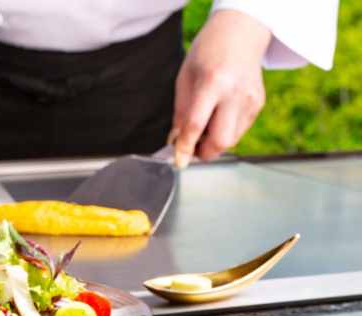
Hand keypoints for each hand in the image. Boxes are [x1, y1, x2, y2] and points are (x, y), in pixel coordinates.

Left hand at [171, 9, 271, 167]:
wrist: (239, 35)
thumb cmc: (207, 54)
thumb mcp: (184, 80)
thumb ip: (181, 113)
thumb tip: (176, 140)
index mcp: (213, 82)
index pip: (197, 124)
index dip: (185, 147)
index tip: (179, 161)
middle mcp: (236, 92)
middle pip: (221, 141)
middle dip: (203, 152)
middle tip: (192, 145)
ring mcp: (251, 99)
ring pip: (231, 140)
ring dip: (214, 143)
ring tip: (204, 127)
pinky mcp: (258, 104)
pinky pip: (239, 130)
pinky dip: (225, 131)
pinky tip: (219, 116)